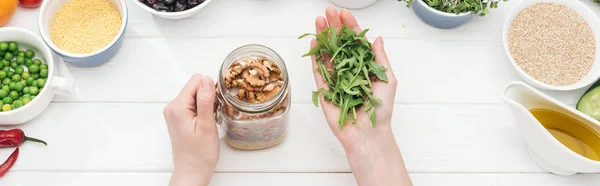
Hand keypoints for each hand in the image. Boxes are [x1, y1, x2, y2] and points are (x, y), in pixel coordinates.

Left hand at [163, 75, 218, 185]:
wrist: (192, 172)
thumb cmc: (200, 154)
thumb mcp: (206, 125)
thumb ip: (206, 100)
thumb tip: (207, 79)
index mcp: (177, 106)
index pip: (196, 81)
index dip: (210, 90)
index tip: (216, 105)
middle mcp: (172, 107)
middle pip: (195, 87)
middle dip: (208, 97)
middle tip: (213, 116)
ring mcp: (174, 113)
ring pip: (195, 95)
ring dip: (206, 104)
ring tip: (209, 121)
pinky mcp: (178, 118)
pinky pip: (192, 104)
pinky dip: (202, 110)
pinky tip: (205, 123)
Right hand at [310, 7, 410, 185]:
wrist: (367, 134)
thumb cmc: (381, 110)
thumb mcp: (388, 79)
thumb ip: (380, 58)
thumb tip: (376, 38)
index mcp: (364, 66)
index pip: (355, 42)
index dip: (349, 27)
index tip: (343, 13)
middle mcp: (348, 70)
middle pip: (339, 44)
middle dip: (333, 27)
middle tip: (327, 12)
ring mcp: (335, 79)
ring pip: (327, 53)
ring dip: (323, 37)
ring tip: (318, 21)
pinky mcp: (324, 89)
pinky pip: (318, 70)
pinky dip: (316, 56)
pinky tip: (314, 43)